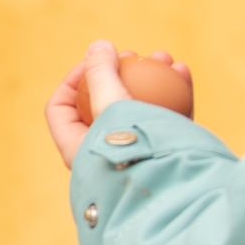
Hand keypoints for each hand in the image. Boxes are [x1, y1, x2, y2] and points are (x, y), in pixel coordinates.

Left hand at [45, 40, 187, 167]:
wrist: (179, 197)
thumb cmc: (134, 154)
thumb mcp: (111, 106)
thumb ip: (101, 75)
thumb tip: (98, 46)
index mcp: (78, 150)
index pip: (61, 108)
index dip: (72, 79)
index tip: (96, 60)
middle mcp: (104, 154)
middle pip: (104, 104)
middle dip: (120, 72)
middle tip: (133, 55)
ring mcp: (136, 156)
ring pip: (140, 107)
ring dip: (151, 78)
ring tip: (165, 57)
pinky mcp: (166, 156)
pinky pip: (167, 117)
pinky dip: (174, 93)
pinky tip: (182, 70)